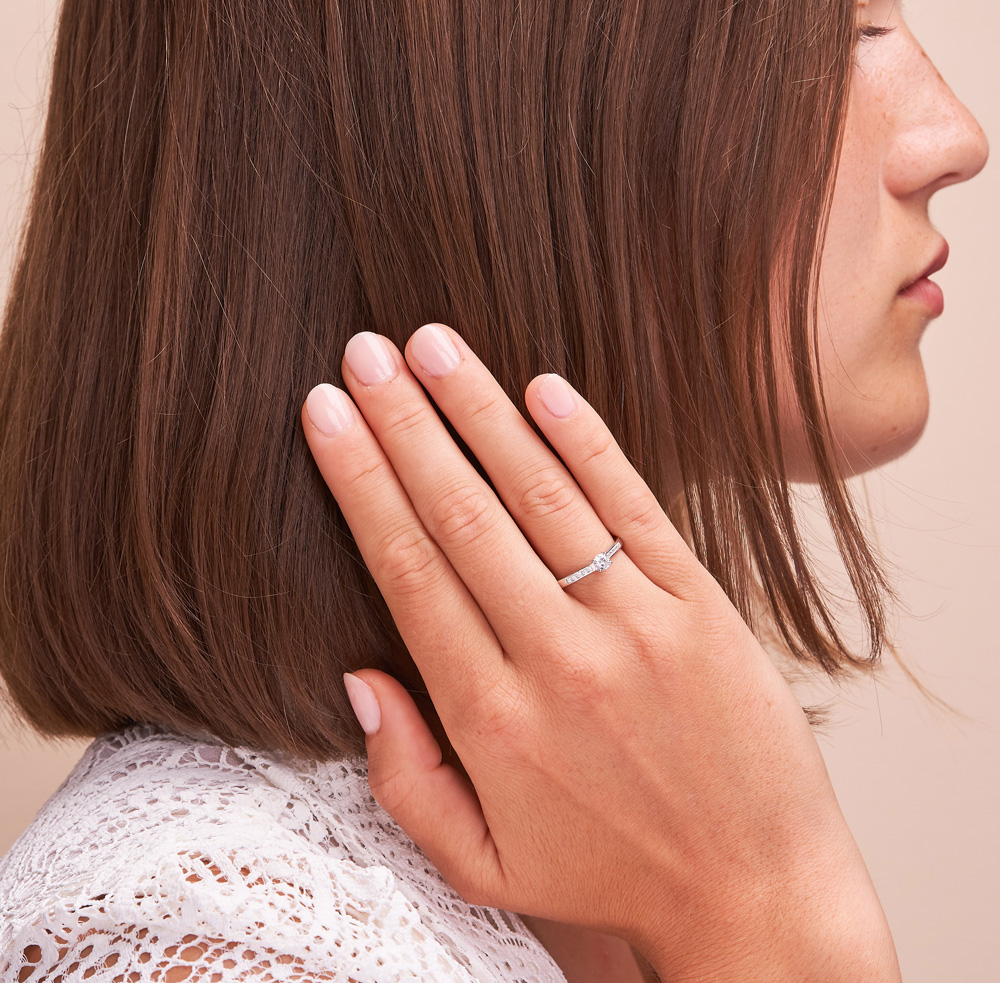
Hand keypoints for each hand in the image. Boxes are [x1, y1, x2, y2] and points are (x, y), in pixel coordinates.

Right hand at [300, 323, 899, 981]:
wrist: (754, 889)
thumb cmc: (610, 874)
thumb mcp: (483, 865)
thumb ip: (405, 779)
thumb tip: (358, 679)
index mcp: (492, 719)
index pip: (408, 572)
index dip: (361, 484)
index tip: (327, 419)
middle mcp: (558, 659)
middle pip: (462, 516)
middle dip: (402, 425)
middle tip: (361, 354)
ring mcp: (635, 624)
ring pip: (541, 494)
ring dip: (480, 411)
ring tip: (431, 345)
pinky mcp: (700, 604)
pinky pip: (633, 505)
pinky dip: (587, 441)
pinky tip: (544, 387)